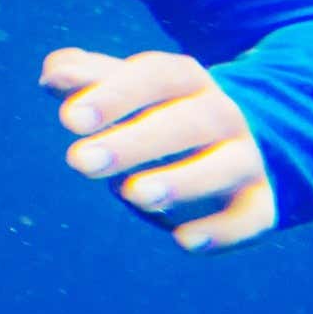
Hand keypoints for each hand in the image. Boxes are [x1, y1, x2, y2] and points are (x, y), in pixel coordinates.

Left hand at [43, 49, 272, 251]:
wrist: (246, 140)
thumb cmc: (162, 114)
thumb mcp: (130, 91)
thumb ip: (91, 79)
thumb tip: (54, 73)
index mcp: (187, 82)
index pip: (158, 76)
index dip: (116, 94)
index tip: (70, 119)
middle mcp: (224, 116)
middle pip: (190, 121)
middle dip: (136, 141)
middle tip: (80, 161)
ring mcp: (246, 160)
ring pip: (224, 167)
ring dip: (181, 181)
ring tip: (133, 194)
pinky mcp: (258, 205)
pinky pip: (250, 218)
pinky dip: (222, 231)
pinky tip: (185, 240)